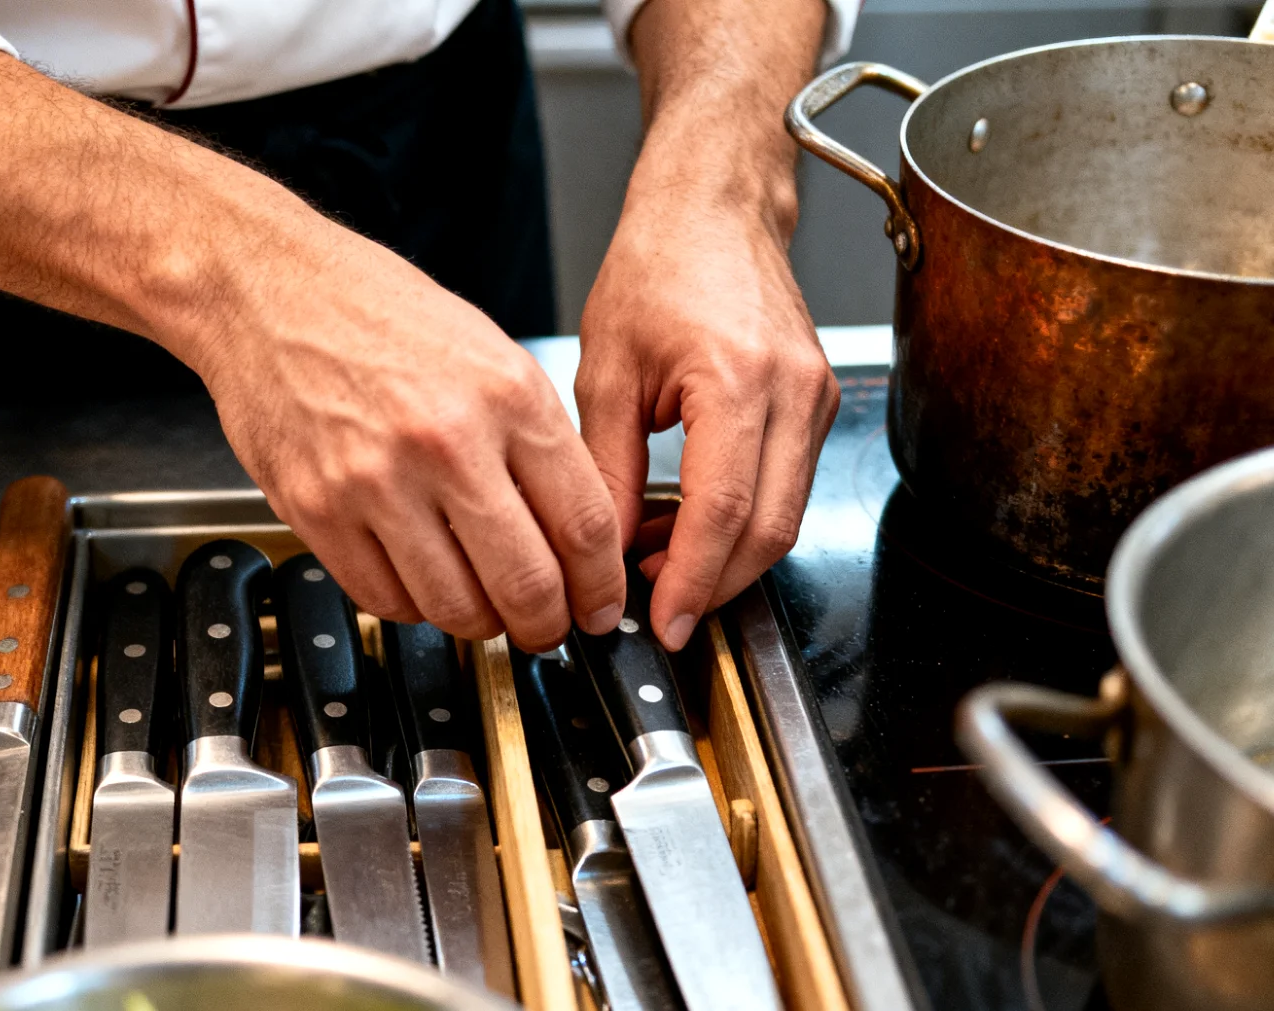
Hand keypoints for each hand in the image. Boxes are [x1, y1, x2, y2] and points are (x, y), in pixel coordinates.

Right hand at [197, 218, 626, 651]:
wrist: (265, 290)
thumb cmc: (375, 313)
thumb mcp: (489, 352)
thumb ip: (536, 442)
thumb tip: (574, 534)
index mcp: (506, 396)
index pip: (584, 525)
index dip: (599, 586)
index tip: (597, 605)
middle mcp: (445, 441)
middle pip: (527, 583)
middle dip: (548, 625)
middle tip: (547, 627)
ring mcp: (375, 482)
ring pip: (456, 608)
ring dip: (482, 625)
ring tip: (484, 608)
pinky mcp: (316, 511)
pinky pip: (384, 600)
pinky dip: (413, 608)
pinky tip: (421, 582)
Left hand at [576, 197, 837, 651]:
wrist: (712, 210)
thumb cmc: (657, 268)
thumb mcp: (606, 372)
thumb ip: (605, 469)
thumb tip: (600, 549)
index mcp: (737, 379)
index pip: (722, 513)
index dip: (691, 581)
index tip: (661, 620)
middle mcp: (793, 391)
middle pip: (770, 531)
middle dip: (714, 585)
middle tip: (658, 609)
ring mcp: (817, 397)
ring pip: (786, 517)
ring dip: (726, 557)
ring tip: (658, 563)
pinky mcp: (818, 402)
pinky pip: (788, 485)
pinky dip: (741, 520)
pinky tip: (687, 523)